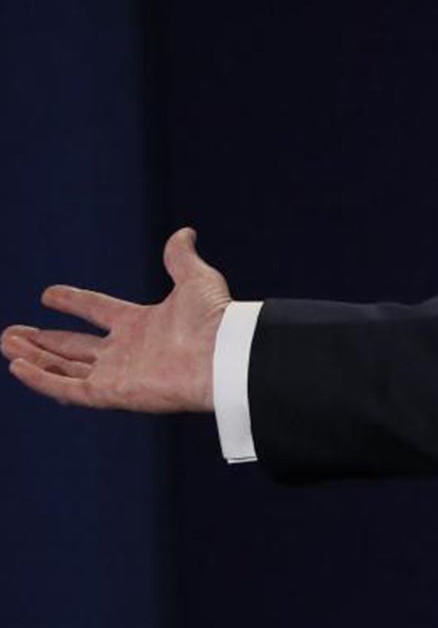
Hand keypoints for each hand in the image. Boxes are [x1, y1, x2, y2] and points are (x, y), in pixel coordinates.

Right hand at [2, 227, 231, 412]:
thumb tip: (185, 233)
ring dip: (35, 357)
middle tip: (10, 334)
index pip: (99, 311)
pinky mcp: (115, 394)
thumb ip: (181, 258)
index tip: (49, 294)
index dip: (74, 302)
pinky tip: (17, 366)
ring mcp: (120, 374)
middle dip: (43, 341)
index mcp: (143, 324)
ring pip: (66, 368)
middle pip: (75, 347)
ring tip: (6, 344)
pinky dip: (42, 379)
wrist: (226, 354)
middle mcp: (129, 351)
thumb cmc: (216, 320)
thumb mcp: (196, 280)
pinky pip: (70, 389)